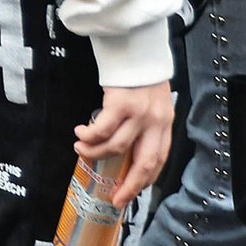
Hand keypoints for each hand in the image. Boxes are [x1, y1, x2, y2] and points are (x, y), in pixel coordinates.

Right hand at [74, 82, 174, 206]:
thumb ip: (146, 124)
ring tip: (81, 149)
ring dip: (95, 153)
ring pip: (117, 147)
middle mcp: (156, 121)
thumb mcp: (152, 102)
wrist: (136, 47)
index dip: (145, 180)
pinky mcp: (120, 103)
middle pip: (144, 163)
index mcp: (165, 123)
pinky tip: (80, 132)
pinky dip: (89, 136)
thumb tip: (125, 148)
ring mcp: (139, 113)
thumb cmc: (140, 75)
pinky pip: (101, 129)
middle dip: (129, 185)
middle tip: (114, 198)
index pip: (159, 159)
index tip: (130, 193)